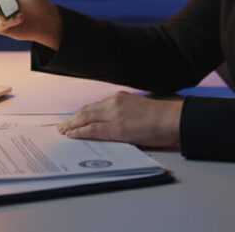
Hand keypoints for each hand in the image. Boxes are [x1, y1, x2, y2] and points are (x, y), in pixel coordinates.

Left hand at [57, 92, 182, 148]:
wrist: (172, 119)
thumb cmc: (161, 118)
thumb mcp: (138, 110)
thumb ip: (123, 114)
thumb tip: (112, 125)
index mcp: (120, 98)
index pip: (95, 106)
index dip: (82, 113)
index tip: (73, 118)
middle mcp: (114, 103)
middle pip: (87, 111)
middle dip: (72, 119)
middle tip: (62, 126)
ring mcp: (115, 115)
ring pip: (86, 118)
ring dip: (73, 126)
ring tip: (64, 132)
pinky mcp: (117, 128)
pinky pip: (93, 130)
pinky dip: (80, 132)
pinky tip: (73, 135)